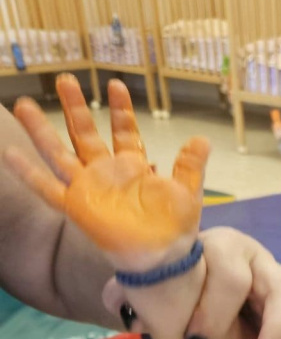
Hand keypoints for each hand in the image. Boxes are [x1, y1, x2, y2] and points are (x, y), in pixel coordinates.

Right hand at [4, 74, 208, 268]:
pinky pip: (48, 189)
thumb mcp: (187, 192)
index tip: (115, 85)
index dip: (120, 109)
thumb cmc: (175, 229)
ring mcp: (89, 189)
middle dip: (75, 108)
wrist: (164, 259)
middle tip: (65, 79)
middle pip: (84, 134)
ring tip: (24, 105)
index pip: (123, 131)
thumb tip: (202, 140)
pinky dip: (29, 173)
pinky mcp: (77, 208)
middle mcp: (107, 174)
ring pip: (59, 153)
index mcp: (132, 167)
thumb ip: (190, 165)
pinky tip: (10, 155)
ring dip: (42, 130)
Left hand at [103, 227, 280, 338]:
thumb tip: (119, 305)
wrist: (197, 313)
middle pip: (275, 287)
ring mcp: (272, 278)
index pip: (227, 272)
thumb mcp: (154, 300)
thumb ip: (135, 295)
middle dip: (267, 333)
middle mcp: (250, 256)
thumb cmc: (173, 298)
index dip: (214, 308)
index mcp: (215, 246)